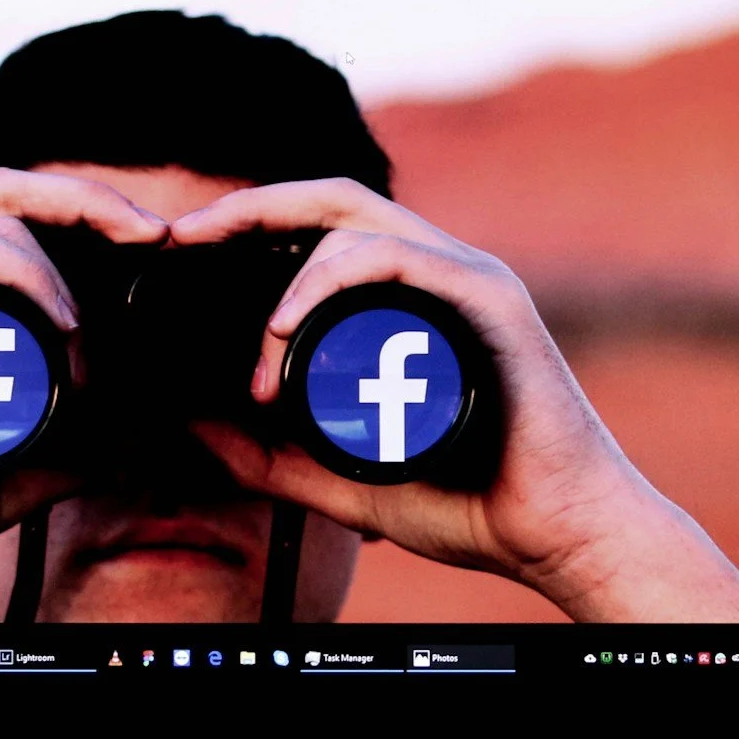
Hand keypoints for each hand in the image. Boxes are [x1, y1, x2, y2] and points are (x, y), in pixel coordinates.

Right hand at [0, 169, 167, 621]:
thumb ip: (48, 467)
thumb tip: (111, 457)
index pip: (17, 221)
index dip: (86, 218)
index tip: (152, 249)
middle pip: (9, 190)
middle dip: (91, 199)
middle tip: (155, 235)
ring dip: (60, 266)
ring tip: (87, 338)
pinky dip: (20, 269)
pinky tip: (61, 319)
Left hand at [170, 179, 738, 622]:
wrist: (557, 537)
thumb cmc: (470, 504)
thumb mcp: (339, 481)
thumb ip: (269, 456)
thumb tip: (193, 426)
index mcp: (409, 299)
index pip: (320, 230)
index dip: (249, 224)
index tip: (182, 250)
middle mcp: (439, 273)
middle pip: (331, 201)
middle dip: (248, 208)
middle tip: (183, 237)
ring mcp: (467, 279)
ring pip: (354, 224)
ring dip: (286, 279)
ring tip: (257, 352)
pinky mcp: (489, 300)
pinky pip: (395, 258)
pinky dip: (328, 281)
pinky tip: (286, 328)